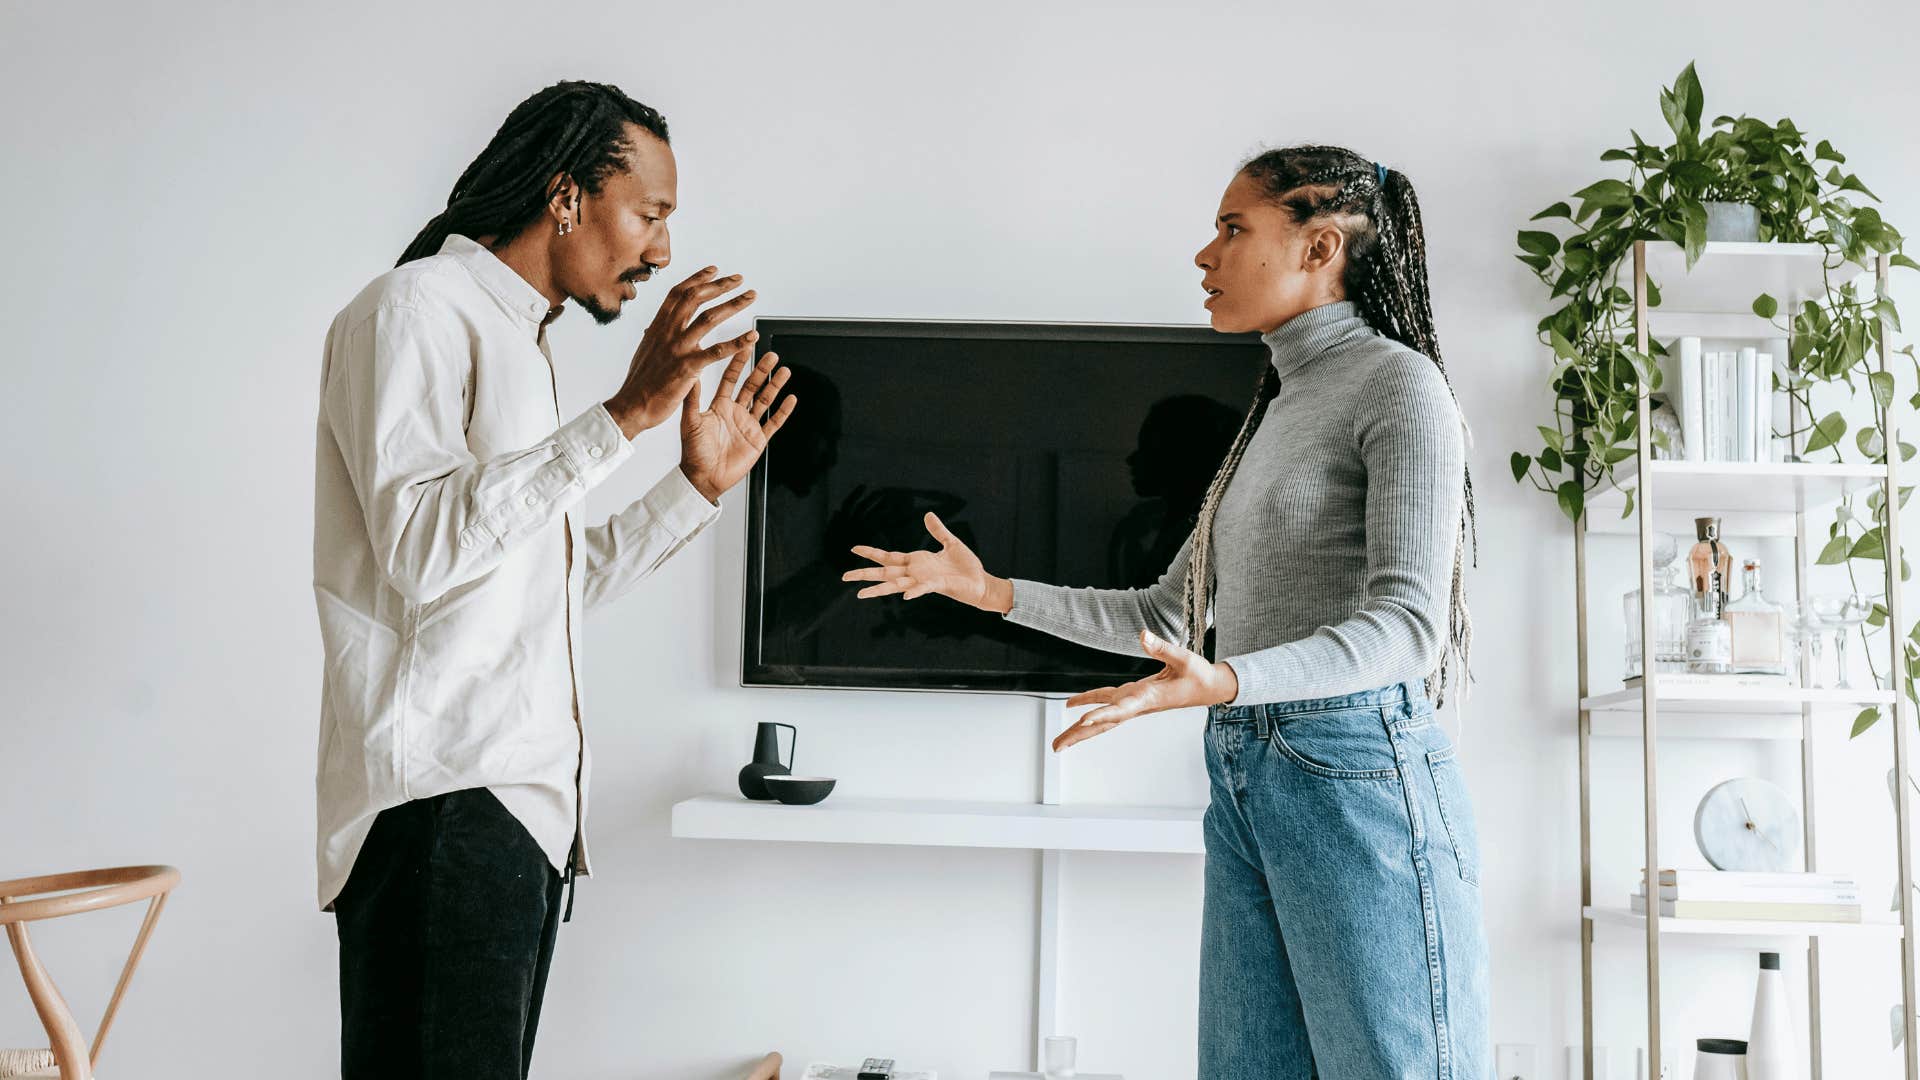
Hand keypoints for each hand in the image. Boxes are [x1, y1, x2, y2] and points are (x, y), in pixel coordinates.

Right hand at [605, 266, 759, 437]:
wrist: (632, 406)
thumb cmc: (640, 383)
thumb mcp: (645, 351)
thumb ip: (655, 337)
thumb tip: (654, 328)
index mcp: (658, 327)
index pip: (678, 293)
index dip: (697, 279)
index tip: (713, 270)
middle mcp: (667, 332)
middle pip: (695, 298)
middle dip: (720, 285)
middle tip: (738, 279)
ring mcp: (677, 348)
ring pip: (709, 318)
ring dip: (733, 304)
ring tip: (750, 297)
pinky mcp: (687, 367)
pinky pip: (717, 351)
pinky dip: (737, 342)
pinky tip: (752, 337)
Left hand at [678, 345, 797, 502]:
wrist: (704, 478)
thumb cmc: (694, 452)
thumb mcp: (690, 422)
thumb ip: (692, 399)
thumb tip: (691, 376)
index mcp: (719, 406)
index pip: (731, 378)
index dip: (738, 362)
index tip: (745, 346)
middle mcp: (735, 412)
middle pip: (752, 386)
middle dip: (762, 370)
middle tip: (772, 355)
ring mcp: (748, 425)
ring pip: (765, 400)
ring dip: (775, 386)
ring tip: (785, 371)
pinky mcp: (758, 439)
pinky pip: (774, 422)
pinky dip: (783, 411)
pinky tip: (791, 399)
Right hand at [843, 512, 1008, 612]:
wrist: (981, 583)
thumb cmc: (967, 567)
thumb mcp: (951, 543)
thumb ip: (938, 531)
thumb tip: (927, 514)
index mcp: (917, 562)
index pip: (889, 557)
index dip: (872, 553)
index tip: (853, 548)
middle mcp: (916, 573)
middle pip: (885, 573)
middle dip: (864, 574)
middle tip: (843, 576)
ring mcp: (924, 581)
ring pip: (896, 585)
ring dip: (878, 589)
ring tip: (859, 594)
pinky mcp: (938, 586)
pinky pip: (923, 589)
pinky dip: (914, 591)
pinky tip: (904, 596)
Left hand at [1051, 629, 1239, 750]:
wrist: (1210, 688)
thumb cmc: (1198, 675)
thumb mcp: (1183, 658)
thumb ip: (1162, 648)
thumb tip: (1142, 635)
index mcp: (1148, 698)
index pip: (1120, 709)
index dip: (1101, 715)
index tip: (1081, 721)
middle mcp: (1137, 705)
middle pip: (1103, 722)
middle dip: (1079, 735)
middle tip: (1056, 747)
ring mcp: (1134, 702)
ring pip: (1102, 718)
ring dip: (1080, 729)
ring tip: (1059, 742)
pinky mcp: (1134, 697)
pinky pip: (1107, 703)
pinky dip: (1090, 704)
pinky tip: (1074, 707)